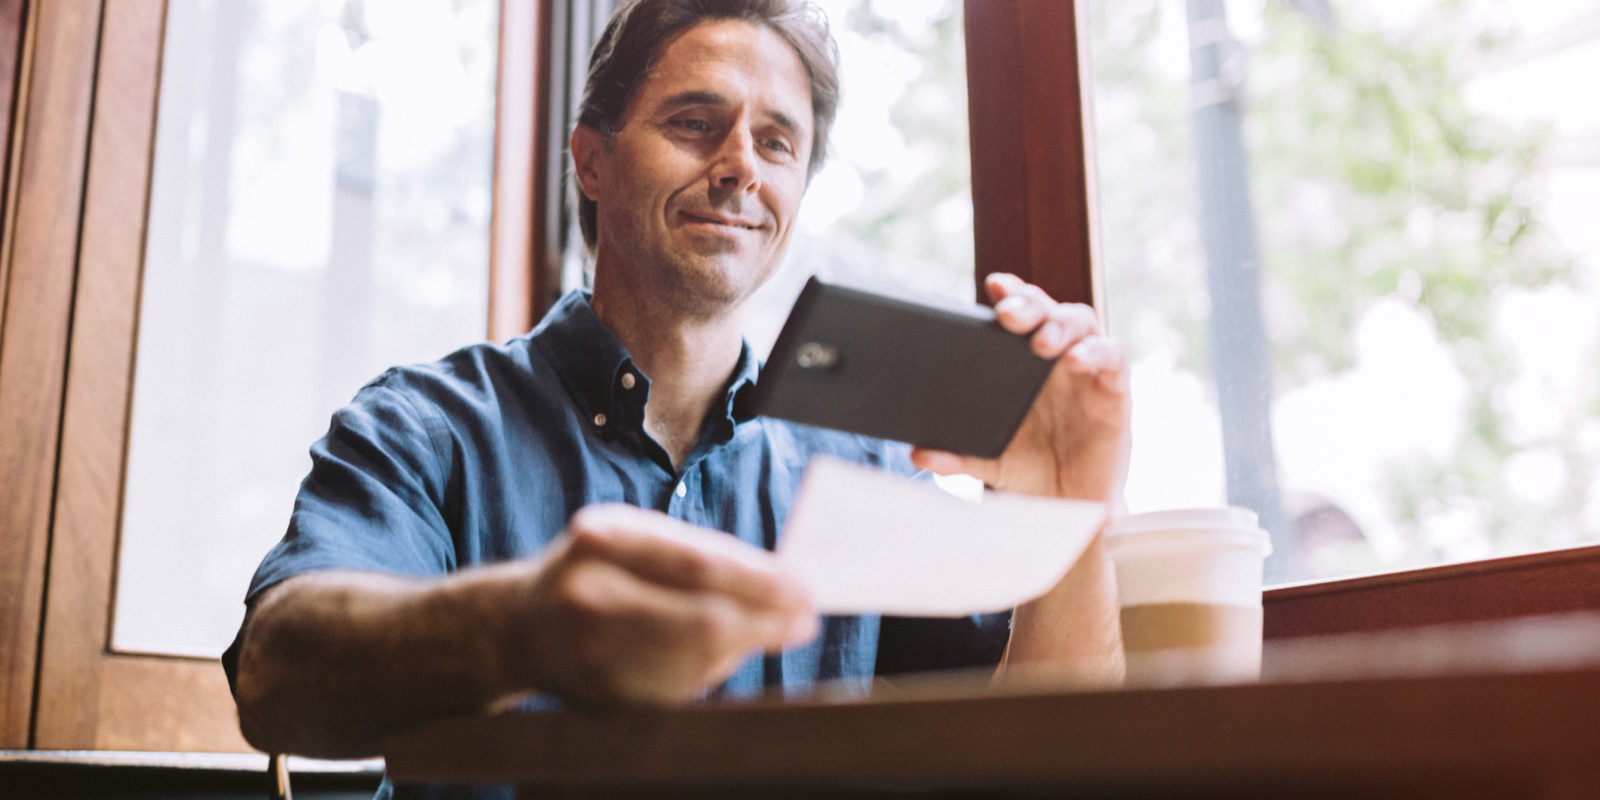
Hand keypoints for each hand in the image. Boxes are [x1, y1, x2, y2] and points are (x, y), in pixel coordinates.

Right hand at [519, 504, 817, 706]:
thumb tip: (784, 581)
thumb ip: (701, 554)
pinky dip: (714, 672)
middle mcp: (590, 594)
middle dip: (766, 621)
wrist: (523, 626)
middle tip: (805, 618)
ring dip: (746, 648)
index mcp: (603, 539)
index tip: (805, 588)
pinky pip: (680, 691)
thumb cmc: (600, 569)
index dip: (761, 582)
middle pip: (703, 620)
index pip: (700, 565)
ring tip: (772, 631)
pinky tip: (726, 654)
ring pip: (698, 663)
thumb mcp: (636, 538)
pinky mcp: (602, 696)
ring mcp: (592, 652)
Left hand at [910, 273, 1128, 500]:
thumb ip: (954, 454)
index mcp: (1019, 362)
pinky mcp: (1113, 391)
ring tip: (1041, 341)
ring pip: (1080, 322)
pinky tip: (1077, 361)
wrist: (1065, 506)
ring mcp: (1085, 370)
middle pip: (1046, 308)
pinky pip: (1113, 358)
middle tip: (1008, 312)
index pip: (1016, 313)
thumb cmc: (1028, 468)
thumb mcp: (985, 461)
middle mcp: (1053, 357)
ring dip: (1060, 323)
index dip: (1008, 292)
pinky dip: (1097, 352)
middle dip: (1028, 302)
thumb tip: (918, 453)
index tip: (993, 286)